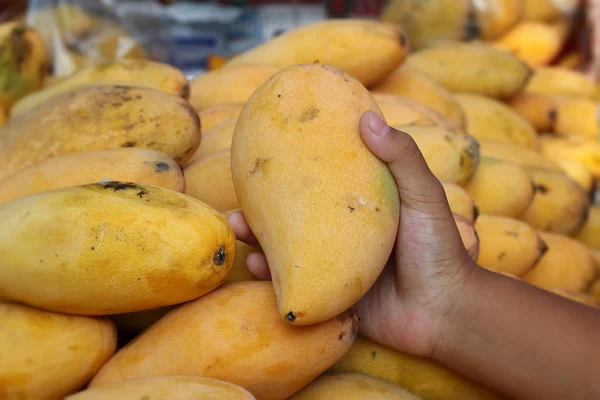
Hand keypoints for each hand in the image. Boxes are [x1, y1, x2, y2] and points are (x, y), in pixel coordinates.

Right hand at [227, 111, 477, 357]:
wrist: (446, 313)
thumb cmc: (440, 250)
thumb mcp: (423, 196)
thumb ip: (401, 157)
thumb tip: (367, 118)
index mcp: (363, 209)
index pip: (324, 184)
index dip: (296, 171)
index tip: (271, 153)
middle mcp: (344, 236)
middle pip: (297, 217)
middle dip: (265, 207)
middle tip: (241, 195)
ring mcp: (335, 267)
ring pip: (289, 249)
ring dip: (259, 239)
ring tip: (237, 228)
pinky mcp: (330, 296)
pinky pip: (296, 284)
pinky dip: (273, 276)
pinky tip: (255, 266)